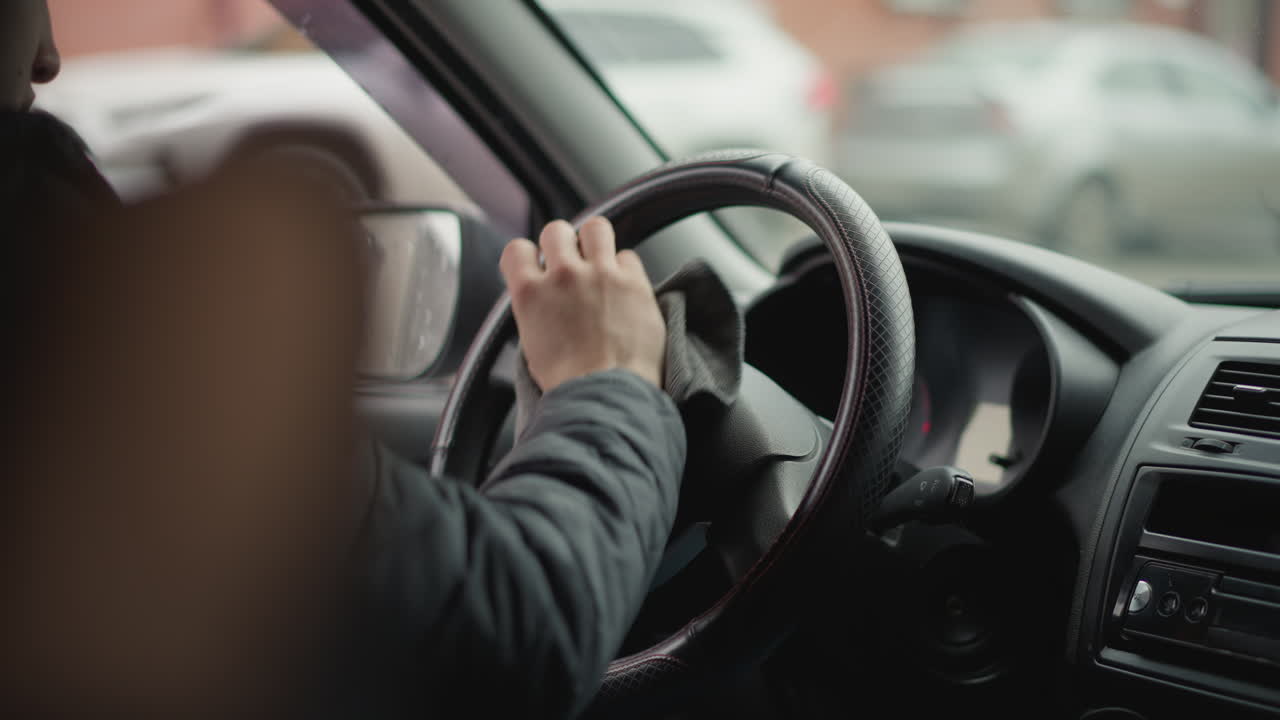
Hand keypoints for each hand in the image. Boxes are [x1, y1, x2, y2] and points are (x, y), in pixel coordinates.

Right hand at [501, 217, 664, 391]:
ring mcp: (600, 274)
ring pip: (596, 227)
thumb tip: (543, 300)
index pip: (516, 249)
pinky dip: (626, 269)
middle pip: (556, 230)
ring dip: (596, 241)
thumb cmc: (570, 383)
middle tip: (571, 265)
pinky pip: (629, 256)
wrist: (607, 396)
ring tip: (599, 262)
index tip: (537, 267)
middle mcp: (563, 276)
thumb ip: (536, 311)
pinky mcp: (634, 282)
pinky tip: (624, 289)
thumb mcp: (532, 346)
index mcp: (530, 293)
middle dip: (562, 244)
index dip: (527, 257)